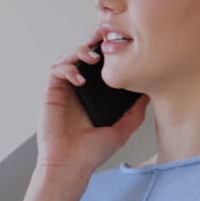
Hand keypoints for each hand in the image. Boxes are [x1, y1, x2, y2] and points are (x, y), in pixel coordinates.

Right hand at [36, 29, 149, 173]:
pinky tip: (79, 78)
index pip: (100, 66)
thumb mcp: (122, 130)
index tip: (119, 42)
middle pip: (83, 56)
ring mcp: (64, 90)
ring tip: (93, 57)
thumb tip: (148, 95)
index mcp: (95, 95)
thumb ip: (135, 113)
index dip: (107, 51)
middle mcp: (79, 90)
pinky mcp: (51, 94)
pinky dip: (67, 68)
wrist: (71, 166)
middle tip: (104, 34)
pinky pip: (56, 71)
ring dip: (80, 52)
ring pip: (68, 58)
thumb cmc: (91, 152)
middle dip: (93, 42)